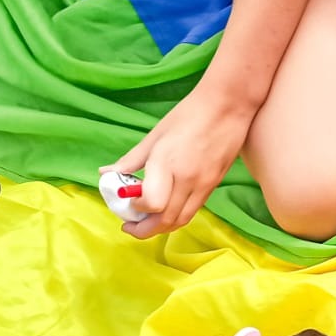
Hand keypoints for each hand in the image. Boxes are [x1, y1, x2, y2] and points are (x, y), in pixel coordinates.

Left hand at [107, 84, 254, 238]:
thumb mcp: (155, 136)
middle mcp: (187, 179)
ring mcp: (204, 184)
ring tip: (148, 221)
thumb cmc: (188, 115)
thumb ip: (130, 160)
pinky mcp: (215, 184)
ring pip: (182, 220)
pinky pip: (193, 210)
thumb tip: (106, 174)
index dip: (136, 209)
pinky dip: (177, 216)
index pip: (151, 204)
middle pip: (166, 220)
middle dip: (144, 229)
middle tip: (130, 225)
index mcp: (166, 163)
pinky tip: (168, 207)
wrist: (228, 106)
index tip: (128, 200)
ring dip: (162, 227)